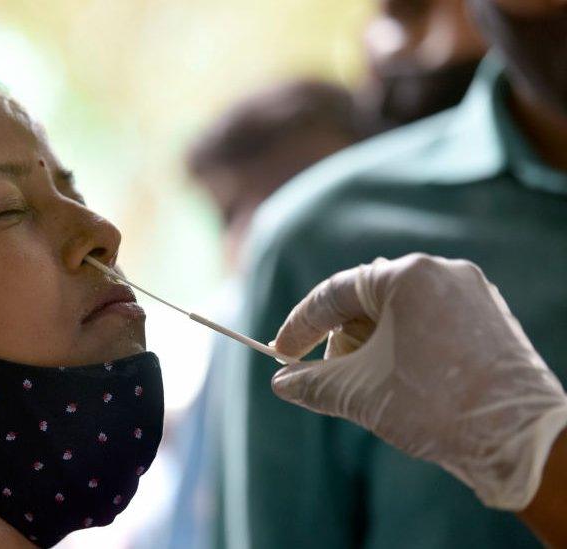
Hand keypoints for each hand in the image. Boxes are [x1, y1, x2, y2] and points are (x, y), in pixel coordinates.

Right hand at [270, 253, 566, 510]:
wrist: (520, 440)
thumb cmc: (436, 406)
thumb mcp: (358, 393)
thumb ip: (310, 382)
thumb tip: (281, 384)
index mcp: (406, 276)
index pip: (334, 294)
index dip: (300, 327)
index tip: (281, 355)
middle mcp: (440, 272)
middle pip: (366, 302)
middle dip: (342, 342)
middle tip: (331, 379)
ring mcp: (470, 292)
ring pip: (399, 313)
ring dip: (373, 347)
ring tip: (373, 388)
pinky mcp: (489, 317)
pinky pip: (429, 322)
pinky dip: (404, 348)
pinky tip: (402, 383)